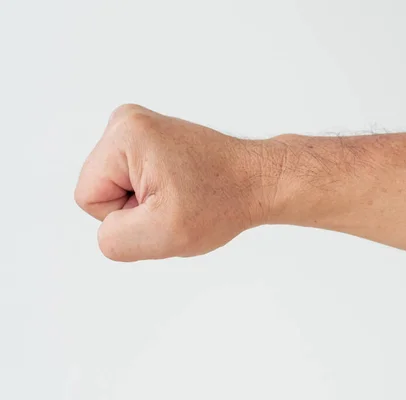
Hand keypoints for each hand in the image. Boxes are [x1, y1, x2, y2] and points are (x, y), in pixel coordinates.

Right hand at [75, 104, 276, 260]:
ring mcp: (141, 128)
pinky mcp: (153, 139)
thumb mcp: (163, 234)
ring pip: (118, 189)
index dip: (127, 217)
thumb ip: (115, 240)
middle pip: (101, 190)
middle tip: (177, 203)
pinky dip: (157, 194)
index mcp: (124, 135)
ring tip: (183, 195)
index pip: (89, 199)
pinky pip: (134, 181)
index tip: (166, 205)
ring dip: (148, 204)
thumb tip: (108, 229)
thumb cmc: (222, 201)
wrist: (260, 180)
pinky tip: (185, 189)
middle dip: (137, 209)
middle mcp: (127, 121)